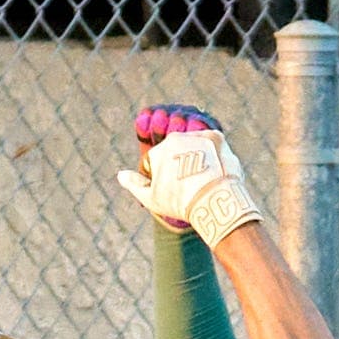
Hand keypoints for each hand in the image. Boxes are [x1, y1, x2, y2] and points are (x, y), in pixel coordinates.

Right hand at [116, 106, 260, 248]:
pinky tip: (212, 173)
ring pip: (194, 149)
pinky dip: (212, 157)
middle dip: (178, 169)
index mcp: (159, 151)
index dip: (160, 182)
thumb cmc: (180, 202)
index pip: (156, 164)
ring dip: (196, 161)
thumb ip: (134, 184)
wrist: (213, 200)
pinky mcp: (217, 138)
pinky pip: (211, 147)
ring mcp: (197, 136)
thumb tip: (121, 175)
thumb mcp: (151, 198)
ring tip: (201, 183)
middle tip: (187, 190)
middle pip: (175, 154)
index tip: (170, 195)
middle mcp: (177, 138)